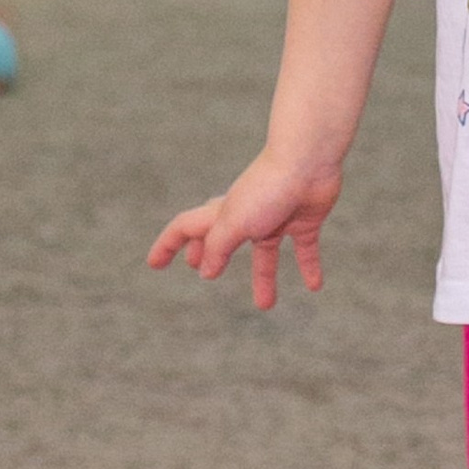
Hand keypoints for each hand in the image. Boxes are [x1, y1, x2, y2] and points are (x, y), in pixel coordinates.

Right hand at [148, 150, 343, 309]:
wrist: (309, 163)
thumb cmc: (267, 190)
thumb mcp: (234, 224)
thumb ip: (217, 248)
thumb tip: (205, 272)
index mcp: (222, 213)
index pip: (185, 229)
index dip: (167, 246)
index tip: (154, 264)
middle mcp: (246, 216)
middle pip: (221, 239)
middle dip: (209, 255)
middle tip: (201, 272)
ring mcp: (275, 218)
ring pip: (265, 254)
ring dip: (264, 278)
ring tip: (266, 305)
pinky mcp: (303, 221)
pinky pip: (304, 249)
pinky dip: (308, 266)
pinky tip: (314, 286)